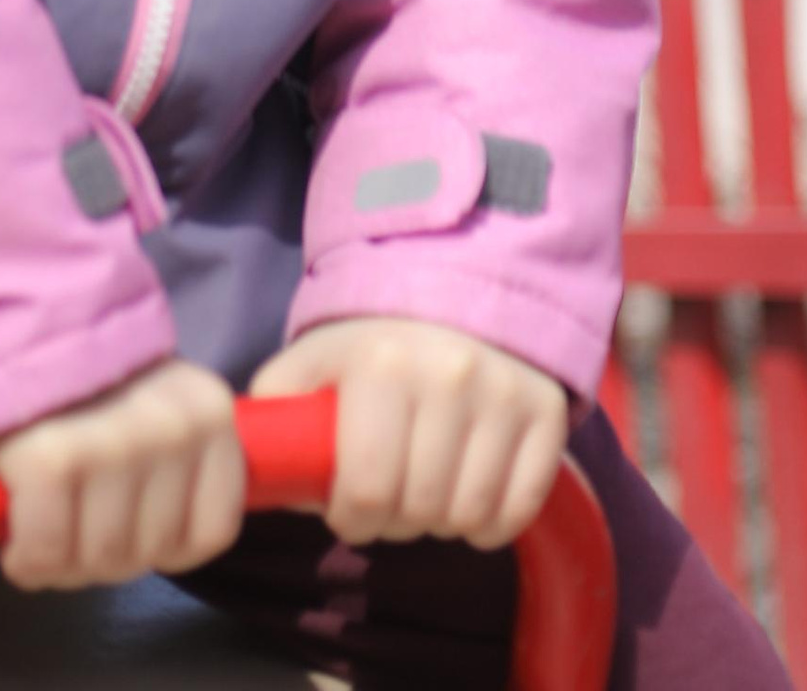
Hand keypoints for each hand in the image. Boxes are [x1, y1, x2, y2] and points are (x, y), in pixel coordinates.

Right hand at [0, 359, 245, 590]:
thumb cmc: (80, 378)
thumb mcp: (155, 401)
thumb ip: (177, 461)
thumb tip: (172, 540)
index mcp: (208, 412)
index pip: (212, 532)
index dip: (162, 548)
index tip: (126, 529)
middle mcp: (172, 427)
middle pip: (149, 552)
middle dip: (103, 558)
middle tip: (71, 526)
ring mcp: (113, 444)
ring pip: (100, 560)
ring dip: (63, 563)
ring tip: (43, 529)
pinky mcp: (51, 460)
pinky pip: (47, 552)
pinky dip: (26, 559)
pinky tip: (15, 537)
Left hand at [250, 318, 568, 551]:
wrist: (459, 285)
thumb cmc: (374, 342)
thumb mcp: (316, 359)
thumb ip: (280, 408)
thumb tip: (259, 468)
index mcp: (381, 364)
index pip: (366, 492)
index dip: (352, 518)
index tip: (350, 507)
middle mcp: (448, 376)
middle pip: (419, 511)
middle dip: (396, 520)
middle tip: (391, 497)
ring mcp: (504, 394)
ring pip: (469, 515)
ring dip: (442, 520)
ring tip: (427, 488)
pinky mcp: (547, 413)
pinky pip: (519, 510)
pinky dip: (491, 521)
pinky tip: (469, 492)